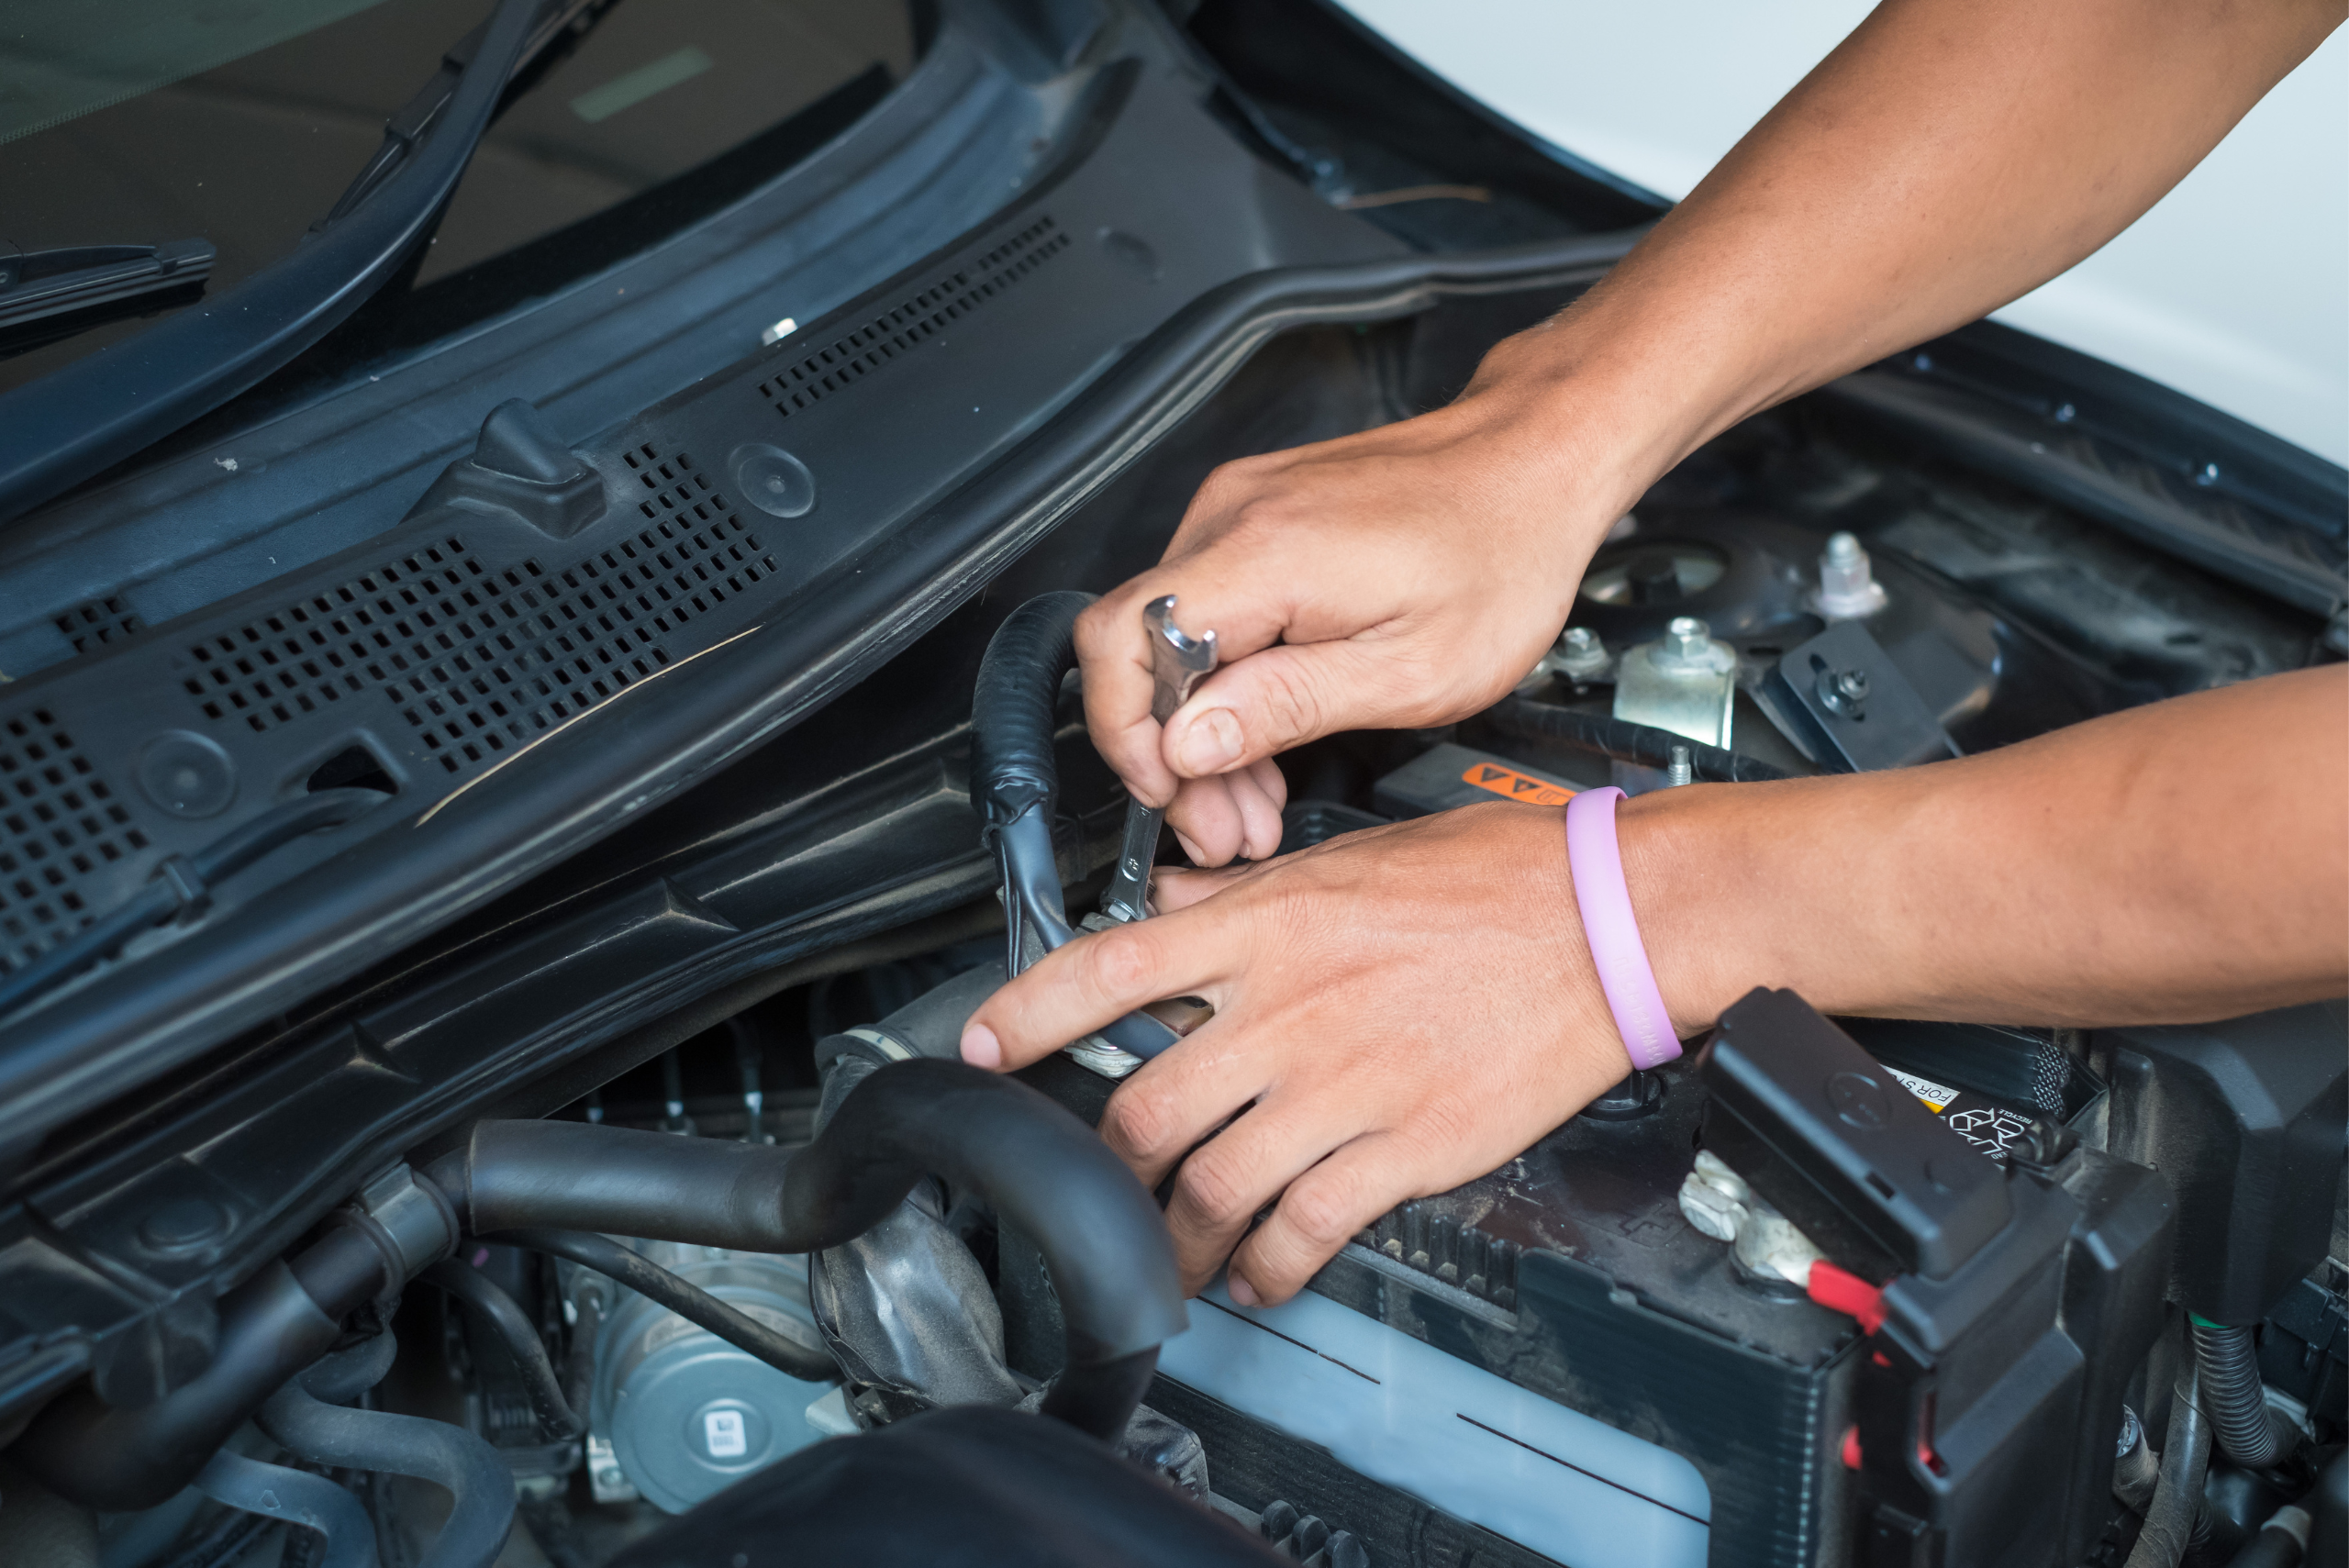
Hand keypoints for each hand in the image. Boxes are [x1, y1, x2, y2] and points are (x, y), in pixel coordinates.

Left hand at [958, 802, 1635, 1304]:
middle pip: (1143, 1108)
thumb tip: (1178, 904)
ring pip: (1211, 1188)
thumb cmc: (1493, 879)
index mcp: (1267, 926)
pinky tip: (1262, 1274)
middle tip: (1099, 1189)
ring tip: (1170, 1261)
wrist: (1609, 919)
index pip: (1109, 968)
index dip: (1025, 1013)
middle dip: (1104, 1168)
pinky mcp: (1404, 1146)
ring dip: (1174, 1242)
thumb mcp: (1347, 860)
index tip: (977, 1045)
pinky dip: (1267, 1267)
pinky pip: (1306, 1229)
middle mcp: (1288, 1009)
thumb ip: (1249, 896)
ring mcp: (1343, 1084)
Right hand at [1077, 356, 1649, 866]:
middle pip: (1136, 650)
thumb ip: (1286, 707)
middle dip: (1168, 756)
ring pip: (1166, 638)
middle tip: (1222, 827)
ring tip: (1250, 801)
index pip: (1122, 643)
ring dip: (1198, 730)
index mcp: (1265, 555)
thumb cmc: (1502, 556)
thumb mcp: (1411, 671)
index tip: (1169, 793)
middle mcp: (1234, 516)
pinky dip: (1222, 682)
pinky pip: (1203, 611)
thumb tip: (1185, 745)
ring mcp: (1239, 508)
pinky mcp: (1255, 515)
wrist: (1537, 462)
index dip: (1127, 735)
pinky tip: (1261, 738)